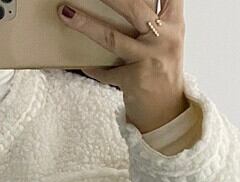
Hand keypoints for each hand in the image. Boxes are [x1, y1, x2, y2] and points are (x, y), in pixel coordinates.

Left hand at [57, 0, 189, 133]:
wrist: (167, 112)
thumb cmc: (160, 72)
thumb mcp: (163, 41)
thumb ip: (148, 22)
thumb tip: (117, 6)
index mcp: (173, 22)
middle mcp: (165, 36)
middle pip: (134, 6)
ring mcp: (150, 57)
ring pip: (112, 37)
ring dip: (86, 24)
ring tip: (66, 12)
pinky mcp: (135, 78)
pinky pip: (105, 70)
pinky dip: (92, 68)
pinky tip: (81, 63)